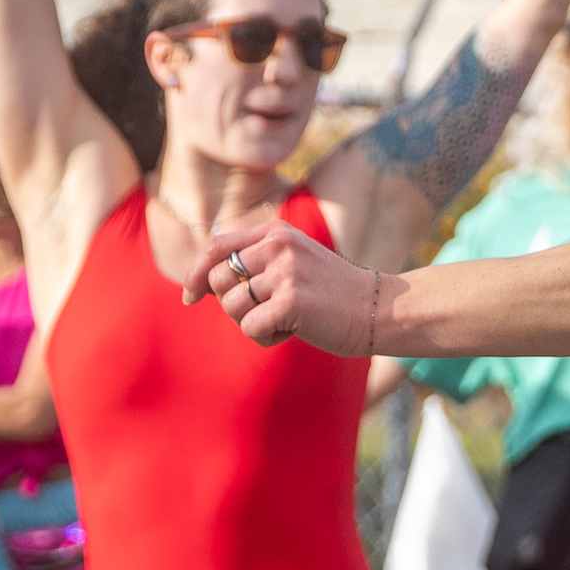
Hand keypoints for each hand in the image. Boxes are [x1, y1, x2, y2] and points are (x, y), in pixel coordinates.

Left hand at [185, 220, 380, 355]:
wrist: (379, 309)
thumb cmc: (331, 293)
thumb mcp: (293, 262)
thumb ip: (255, 261)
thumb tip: (202, 281)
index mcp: (276, 231)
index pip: (215, 246)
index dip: (195, 273)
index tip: (190, 296)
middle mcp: (279, 245)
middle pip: (218, 279)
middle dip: (230, 305)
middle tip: (262, 314)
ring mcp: (286, 272)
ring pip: (231, 306)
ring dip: (251, 323)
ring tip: (284, 321)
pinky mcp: (292, 301)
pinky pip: (250, 328)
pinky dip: (266, 338)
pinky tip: (293, 332)